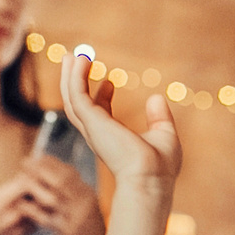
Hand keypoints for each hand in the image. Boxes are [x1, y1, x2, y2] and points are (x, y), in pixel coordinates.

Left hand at [20, 154, 104, 234]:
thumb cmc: (88, 228)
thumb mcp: (85, 205)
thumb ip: (73, 189)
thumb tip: (57, 170)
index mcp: (88, 193)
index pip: (69, 171)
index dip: (51, 162)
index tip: (35, 157)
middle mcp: (84, 203)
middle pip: (62, 180)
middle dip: (40, 169)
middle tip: (24, 162)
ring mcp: (77, 218)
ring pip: (54, 197)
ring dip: (35, 186)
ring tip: (20, 179)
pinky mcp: (69, 233)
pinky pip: (47, 219)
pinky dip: (33, 211)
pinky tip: (21, 205)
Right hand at [56, 49, 177, 196]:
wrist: (151, 180)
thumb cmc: (159, 168)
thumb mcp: (164, 135)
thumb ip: (160, 117)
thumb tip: (157, 98)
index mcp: (111, 139)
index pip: (99, 114)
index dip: (101, 96)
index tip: (110, 82)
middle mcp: (98, 134)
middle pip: (77, 104)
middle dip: (74, 83)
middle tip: (74, 61)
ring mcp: (92, 128)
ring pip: (71, 98)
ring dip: (69, 76)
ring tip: (72, 55)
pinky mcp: (92, 122)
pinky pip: (77, 95)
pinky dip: (76, 77)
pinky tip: (81, 61)